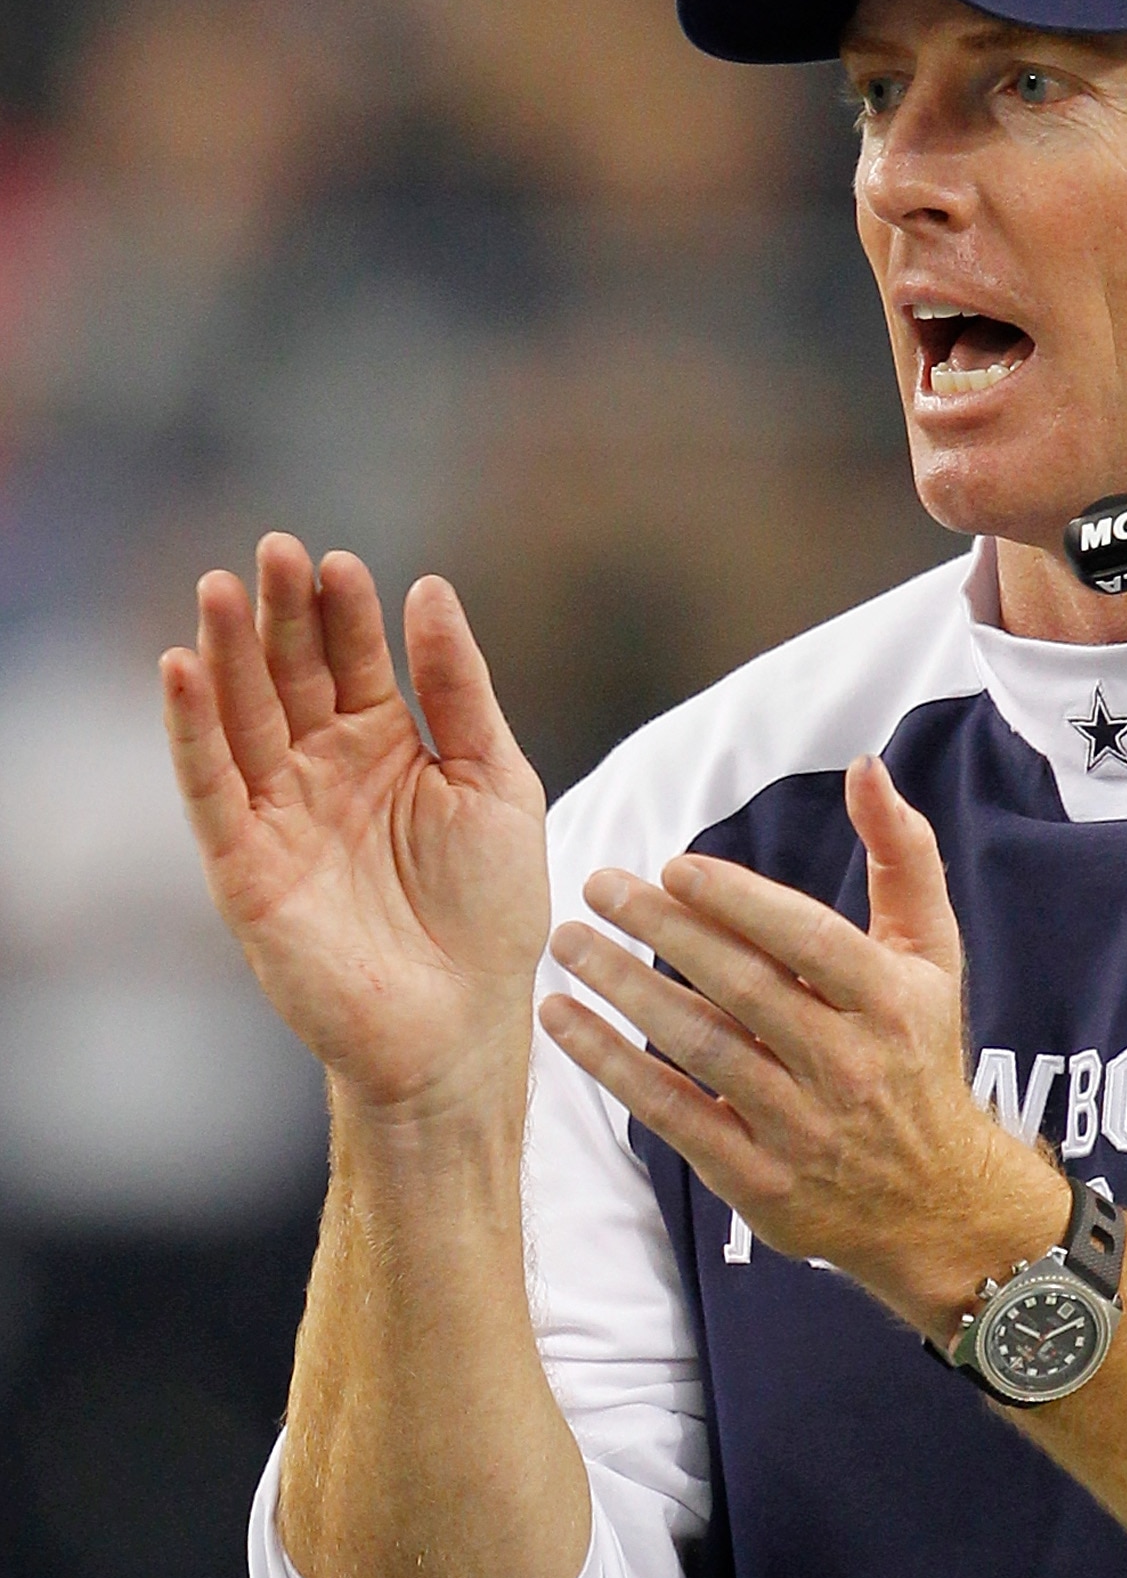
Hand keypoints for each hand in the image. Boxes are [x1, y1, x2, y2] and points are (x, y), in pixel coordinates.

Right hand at [161, 535, 549, 1122]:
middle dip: (280, 614)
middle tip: (276, 551)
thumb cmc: (491, 912)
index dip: (345, 611)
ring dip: (224, 652)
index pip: (354, 658)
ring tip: (219, 588)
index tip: (341, 562)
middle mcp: (322, 769)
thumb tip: (431, 588)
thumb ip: (459, 690)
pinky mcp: (244, 864)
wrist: (462, 1026)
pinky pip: (209, 787)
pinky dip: (190, 730)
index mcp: (385, 744)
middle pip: (290, 672)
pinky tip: (180, 669)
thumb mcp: (495, 782)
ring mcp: (279, 813)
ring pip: (241, 716)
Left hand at [539, 755, 1064, 1334]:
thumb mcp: (931, 955)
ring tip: (568, 943)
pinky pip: (671, 1114)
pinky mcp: (757, 1180)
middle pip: (742, 988)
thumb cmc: (918, 1054)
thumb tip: (865, 766)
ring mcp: (801, 1128)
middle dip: (662, 931)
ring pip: (699, 1047)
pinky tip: (563, 1020)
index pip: (805, 941)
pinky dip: (611, 1066)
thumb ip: (902, 856)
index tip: (673, 867)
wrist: (933, 1200)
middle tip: (598, 885)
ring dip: (623, 989)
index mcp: (891, 1002)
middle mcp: (849, 1066)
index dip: (737, 902)